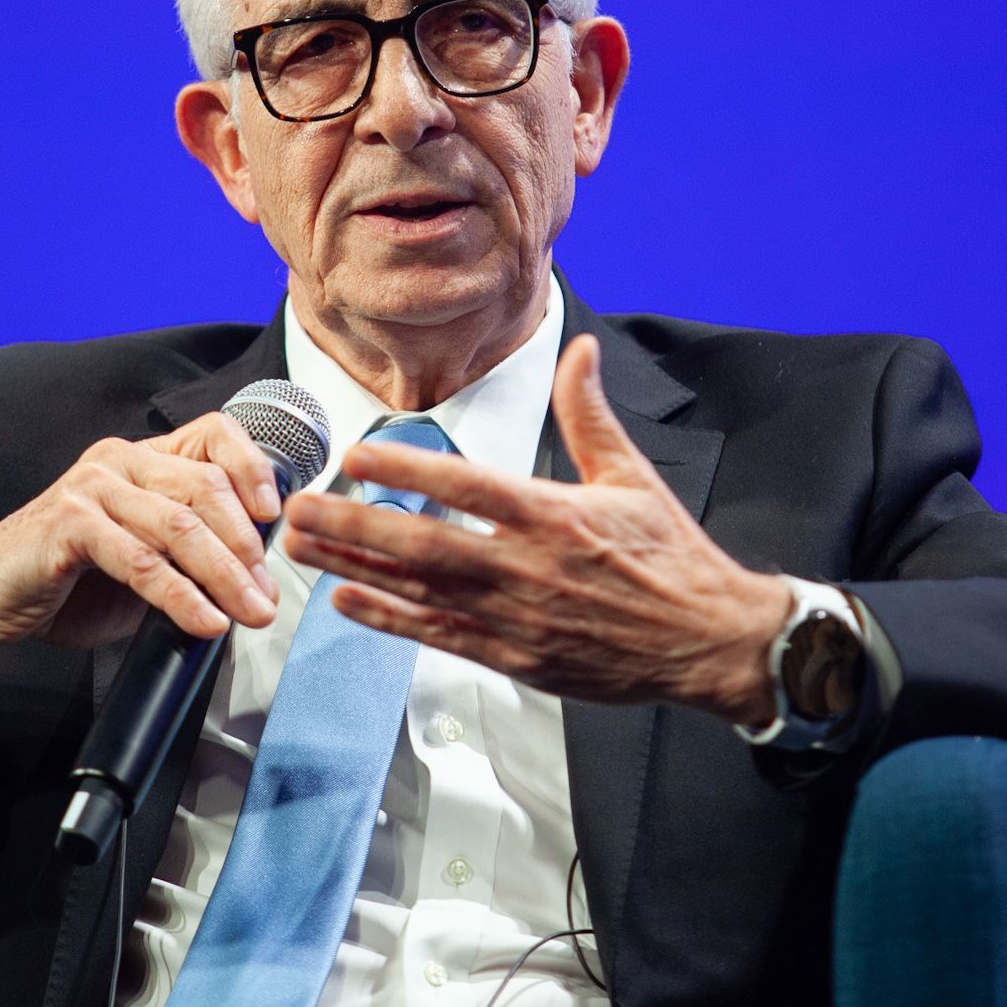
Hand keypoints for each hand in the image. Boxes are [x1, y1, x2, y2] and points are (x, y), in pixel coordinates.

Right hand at [0, 414, 283, 692]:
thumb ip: (189, 553)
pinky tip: (204, 623)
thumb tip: (256, 578)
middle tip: (267, 597)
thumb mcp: (142, 559)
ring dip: (224, 577)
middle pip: (206, 489)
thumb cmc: (66, 581)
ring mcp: (92, 488)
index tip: (278, 516)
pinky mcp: (69, 525)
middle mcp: (119, 461)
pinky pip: (141, 561)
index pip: (214, 435)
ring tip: (249, 615)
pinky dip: (180, 596)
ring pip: (179, 526)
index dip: (254, 469)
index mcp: (142, 458)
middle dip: (247, 549)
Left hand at [281, 334, 791, 724]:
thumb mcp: (633, 477)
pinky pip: (439, 637)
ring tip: (303, 548)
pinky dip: (390, 620)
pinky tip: (347, 602)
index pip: (466, 488)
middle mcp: (528, 567)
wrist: (708, 641)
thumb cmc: (672, 559)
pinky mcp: (516, 656)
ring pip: (420, 591)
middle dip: (354, 525)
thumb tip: (580, 350)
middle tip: (298, 508)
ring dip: (355, 568)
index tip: (355, 454)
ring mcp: (518, 617)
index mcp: (555, 516)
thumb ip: (590, 414)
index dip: (407, 471)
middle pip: (425, 544)